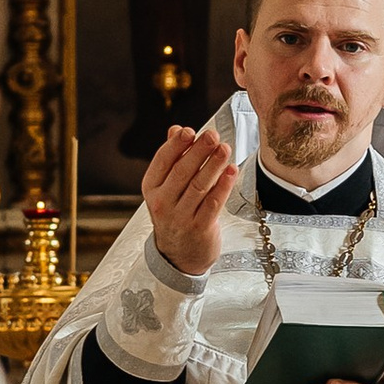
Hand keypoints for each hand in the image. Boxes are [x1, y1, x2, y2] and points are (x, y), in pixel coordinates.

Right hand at [142, 123, 235, 278]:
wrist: (180, 255)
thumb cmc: (176, 213)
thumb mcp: (166, 187)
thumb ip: (172, 158)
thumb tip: (176, 129)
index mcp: (152, 188)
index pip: (162, 161)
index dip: (176, 145)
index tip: (190, 131)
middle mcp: (162, 203)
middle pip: (182, 172)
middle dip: (199, 151)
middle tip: (213, 135)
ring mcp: (180, 217)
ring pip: (199, 186)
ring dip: (214, 165)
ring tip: (225, 148)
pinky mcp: (200, 228)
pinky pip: (213, 203)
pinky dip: (223, 185)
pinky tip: (232, 171)